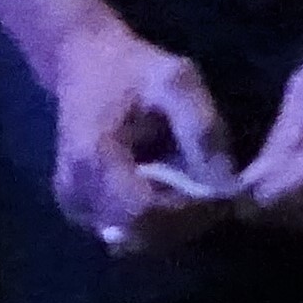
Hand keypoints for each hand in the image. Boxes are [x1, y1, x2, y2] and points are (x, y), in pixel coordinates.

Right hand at [45, 12, 241, 253]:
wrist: (84, 62)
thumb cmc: (133, 69)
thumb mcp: (177, 82)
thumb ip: (202, 130)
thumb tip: (226, 186)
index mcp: (93, 160)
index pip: (146, 215)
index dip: (190, 214)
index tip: (223, 196)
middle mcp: (76, 192)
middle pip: (142, 235)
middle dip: (187, 223)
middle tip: (218, 195)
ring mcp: (76, 206)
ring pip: (138, 240)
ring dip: (175, 225)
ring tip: (198, 191)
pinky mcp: (82, 210)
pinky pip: (129, 232)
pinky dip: (159, 221)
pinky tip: (175, 192)